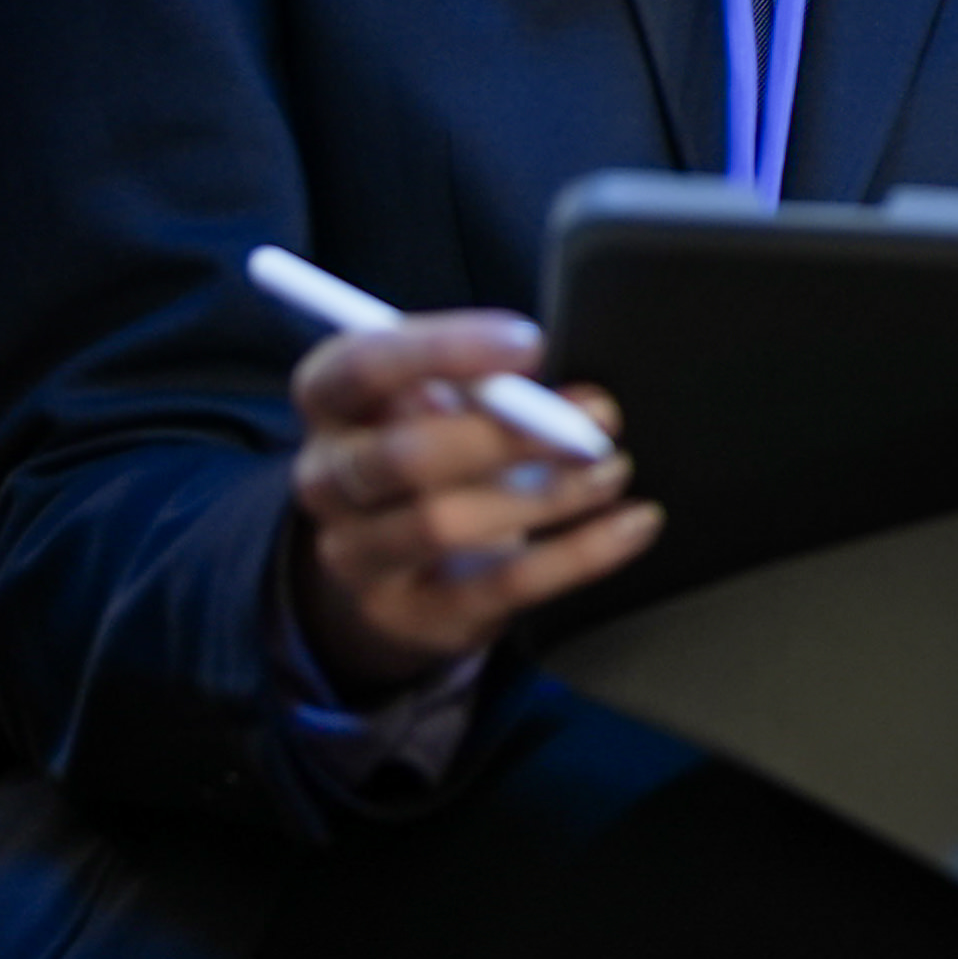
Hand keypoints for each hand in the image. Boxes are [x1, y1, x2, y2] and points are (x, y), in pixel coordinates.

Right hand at [286, 310, 652, 697]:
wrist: (385, 569)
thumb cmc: (426, 454)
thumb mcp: (433, 402)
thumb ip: (478, 386)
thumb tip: (555, 394)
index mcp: (328, 402)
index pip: (365, 366)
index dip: (445, 350)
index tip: (530, 342)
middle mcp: (326, 480)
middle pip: (403, 455)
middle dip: (506, 435)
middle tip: (593, 422)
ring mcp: (359, 557)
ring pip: (446, 524)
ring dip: (547, 495)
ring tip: (611, 470)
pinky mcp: (414, 616)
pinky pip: (502, 586)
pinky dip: (578, 554)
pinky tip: (631, 525)